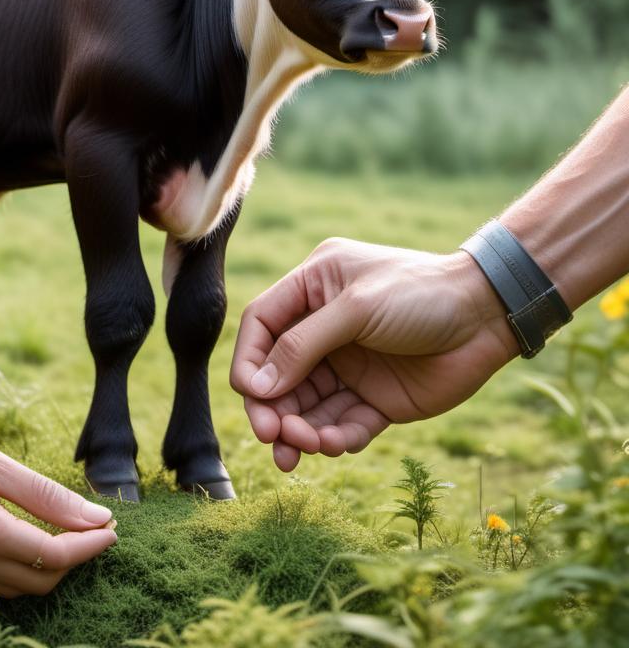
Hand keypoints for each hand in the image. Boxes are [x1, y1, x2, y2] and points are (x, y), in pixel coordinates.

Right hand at [0, 410, 116, 596]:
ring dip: (45, 566)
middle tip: (95, 529)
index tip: (113, 529)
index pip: (56, 556)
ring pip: (15, 587)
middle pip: (40, 580)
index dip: (90, 546)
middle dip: (74, 558)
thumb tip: (96, 518)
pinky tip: (21, 540)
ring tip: (65, 532)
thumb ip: (44, 495)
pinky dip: (13, 569)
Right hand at [230, 238, 520, 471]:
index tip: (252, 395)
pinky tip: (334, 445)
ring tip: (305, 447)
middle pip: (278, 374)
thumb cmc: (420, 293)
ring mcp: (348, 365)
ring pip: (307, 405)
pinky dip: (335, 438)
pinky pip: (343, 423)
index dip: (249, 361)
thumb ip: (303, 345)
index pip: (262, 326)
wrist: (488, 316)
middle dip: (272, 407)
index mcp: (312, 289)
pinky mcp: (374, 398)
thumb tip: (257, 387)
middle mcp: (323, 328)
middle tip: (271, 436)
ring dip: (299, 429)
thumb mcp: (355, 307)